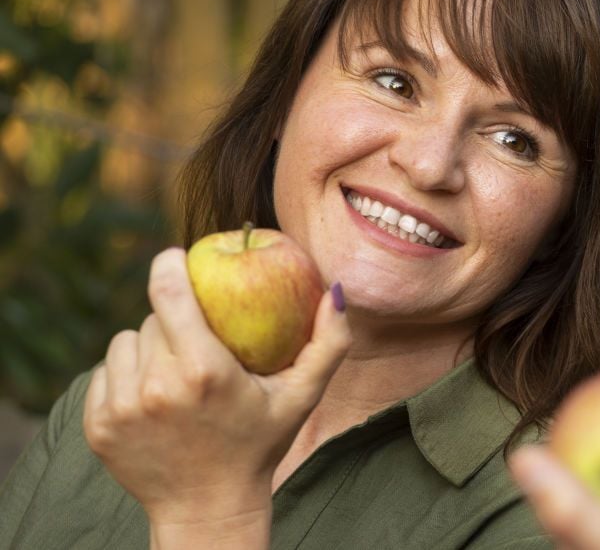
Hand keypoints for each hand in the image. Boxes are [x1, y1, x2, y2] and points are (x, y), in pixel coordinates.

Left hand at [83, 248, 351, 544]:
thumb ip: (329, 343)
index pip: (168, 292)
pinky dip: (127, 376)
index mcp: (204, 371)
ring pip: (124, 342)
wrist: (209, 508)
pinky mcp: (97, 425)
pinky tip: (153, 398)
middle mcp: (157, 387)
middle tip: (196, 342)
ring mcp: (121, 408)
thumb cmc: (261, 444)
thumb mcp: (302, 396)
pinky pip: (105, 374)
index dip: (168, 264)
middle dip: (173, 319)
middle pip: (151, 318)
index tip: (177, 258)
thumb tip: (334, 290)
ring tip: (175, 372)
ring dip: (147, 347)